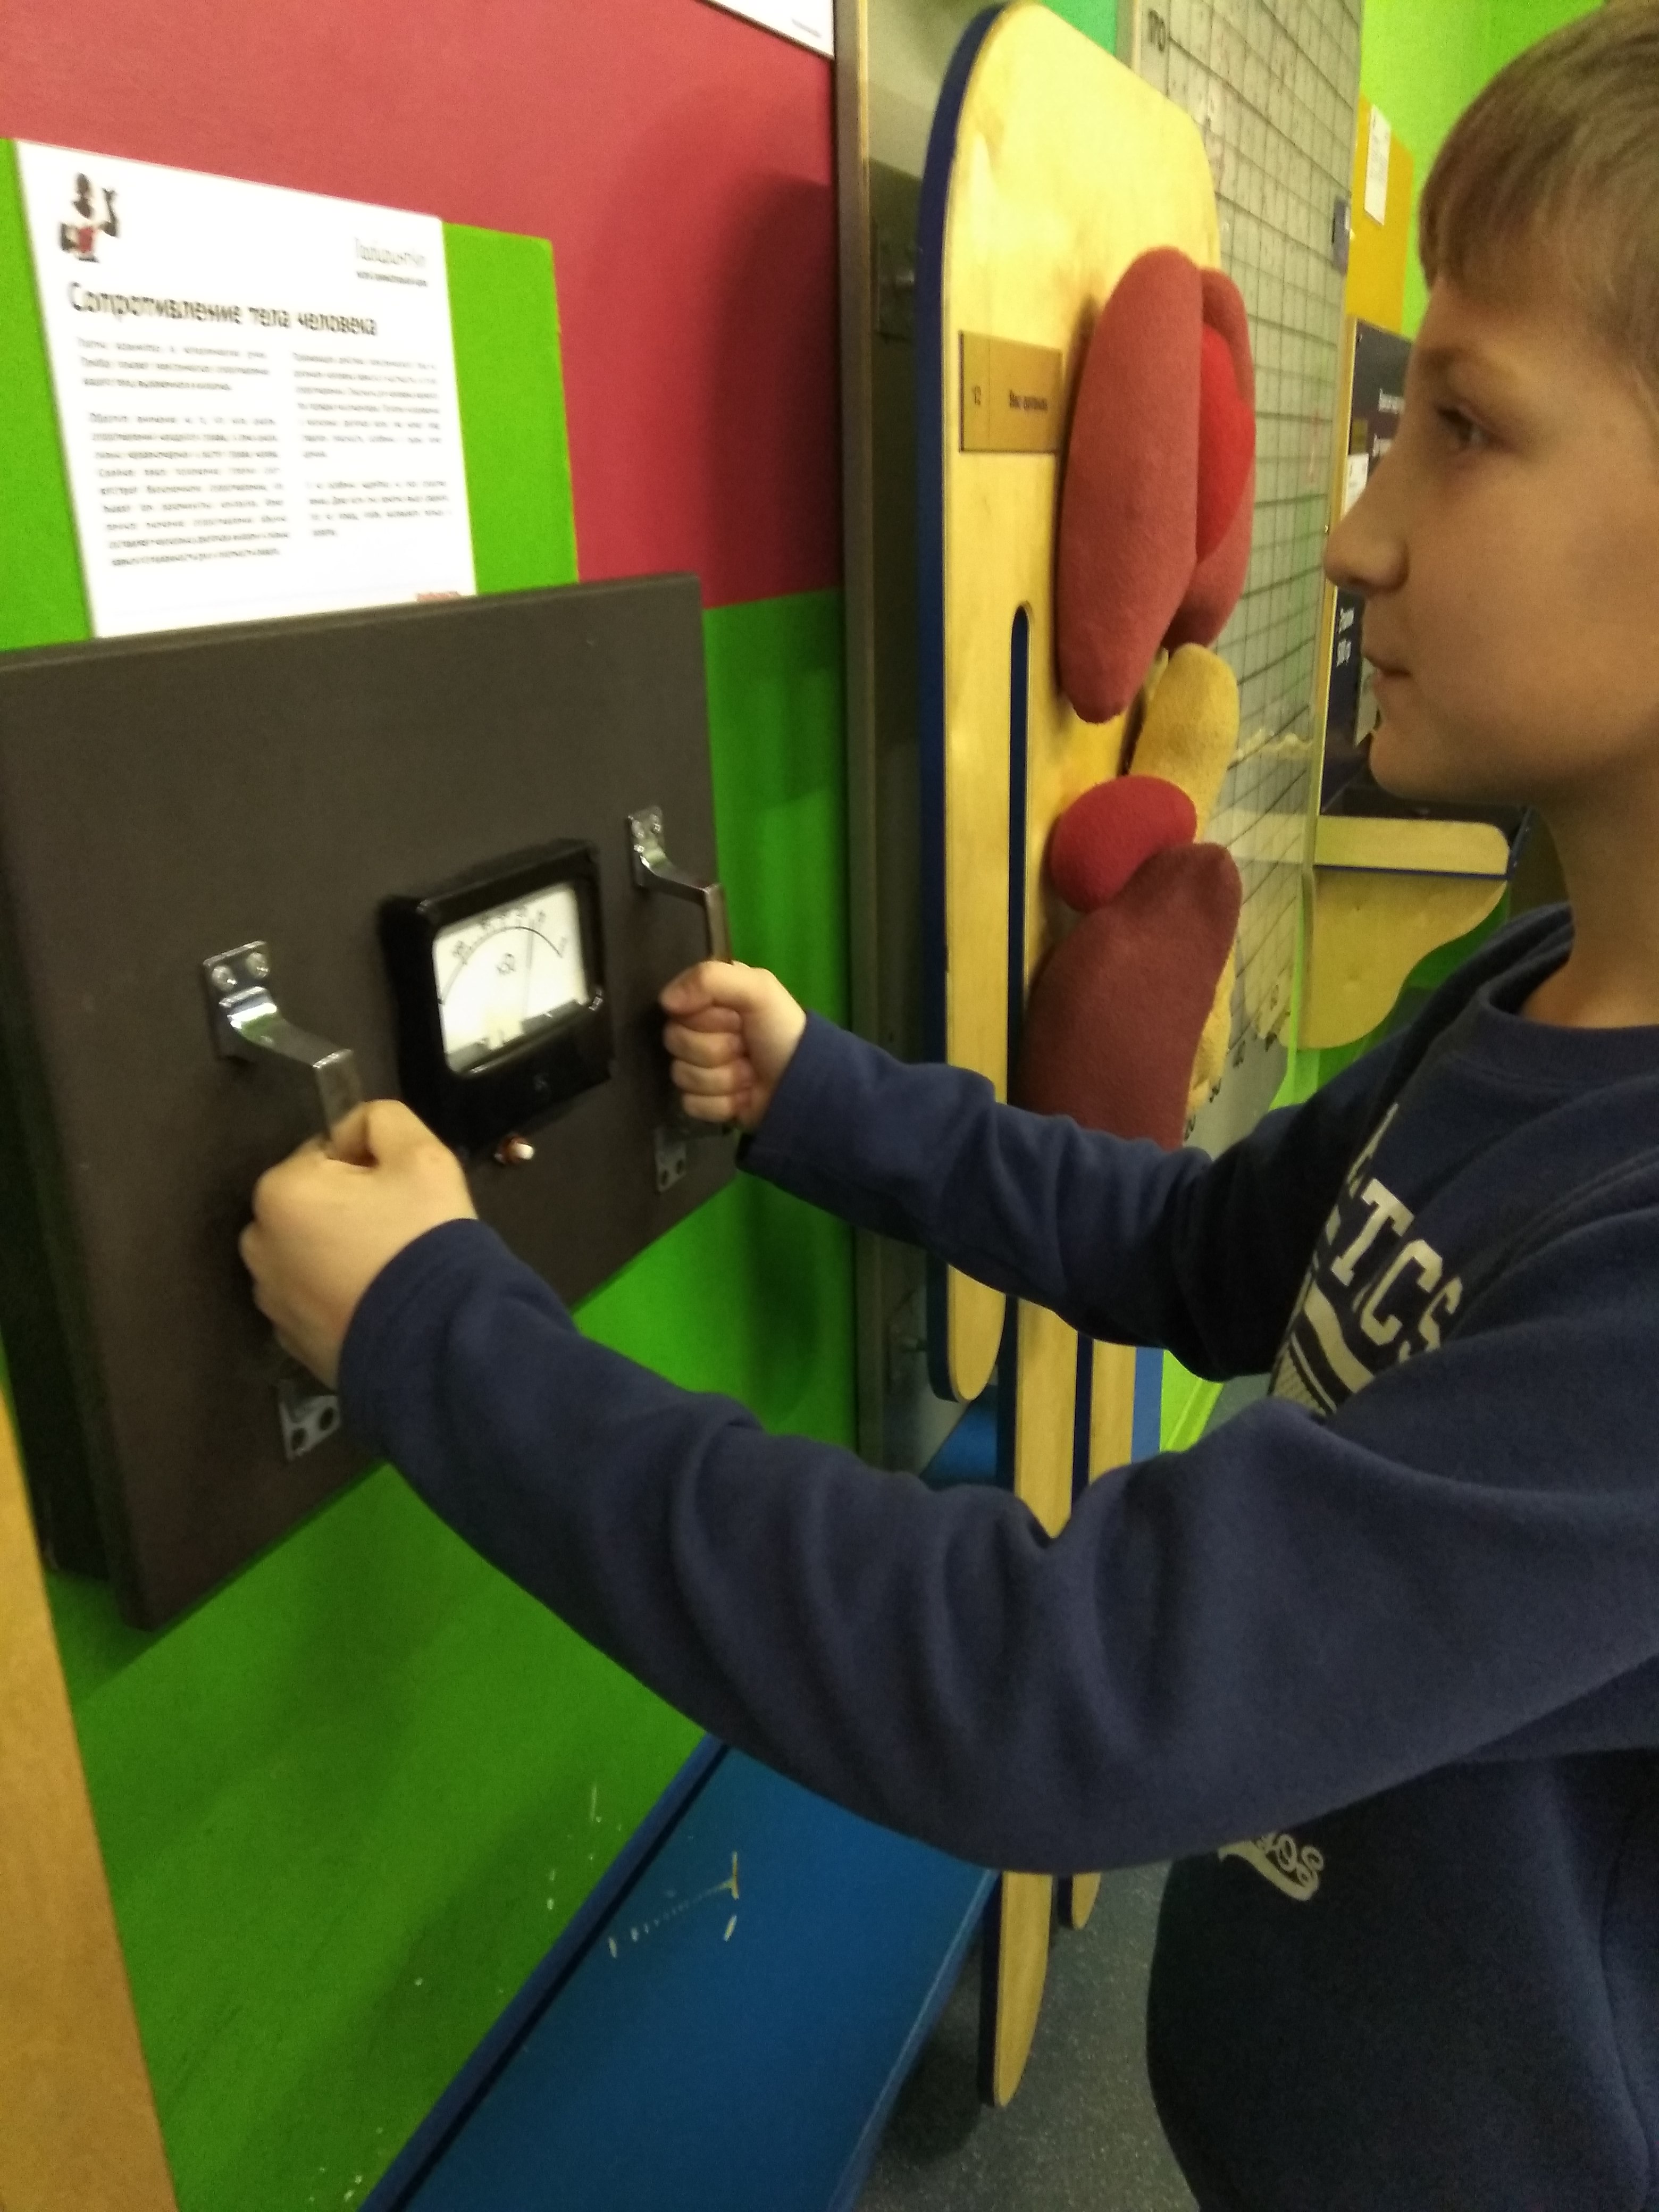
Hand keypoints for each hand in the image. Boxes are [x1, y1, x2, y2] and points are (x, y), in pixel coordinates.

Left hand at [239, 1100, 474, 1388]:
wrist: (436, 1341)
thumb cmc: (424, 1239)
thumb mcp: (422, 1154)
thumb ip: (382, 1119)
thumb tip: (354, 1131)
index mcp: (281, 1192)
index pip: (325, 1153)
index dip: (368, 1165)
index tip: (400, 1193)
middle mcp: (259, 1243)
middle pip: (309, 1204)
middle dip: (347, 1208)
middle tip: (398, 1231)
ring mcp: (270, 1298)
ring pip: (308, 1252)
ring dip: (338, 1252)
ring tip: (388, 1271)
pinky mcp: (289, 1339)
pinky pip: (312, 1297)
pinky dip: (337, 1295)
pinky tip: (376, 1303)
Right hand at [660, 960, 806, 1131]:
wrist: (803, 1085)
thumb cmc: (782, 1032)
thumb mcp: (759, 990)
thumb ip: (710, 979)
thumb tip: (666, 1002)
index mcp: (707, 1001)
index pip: (675, 1008)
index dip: (706, 1018)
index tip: (736, 1020)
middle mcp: (698, 1031)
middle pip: (675, 1042)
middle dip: (716, 1049)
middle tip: (745, 1049)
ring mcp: (699, 1068)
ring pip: (682, 1075)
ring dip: (723, 1078)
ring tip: (750, 1075)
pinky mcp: (703, 1101)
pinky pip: (690, 1103)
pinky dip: (721, 1103)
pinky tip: (742, 1097)